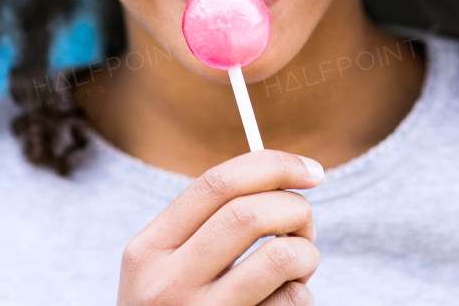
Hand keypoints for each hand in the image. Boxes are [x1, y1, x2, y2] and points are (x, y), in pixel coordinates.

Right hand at [116, 149, 323, 304]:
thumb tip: (282, 175)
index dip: (273, 166)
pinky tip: (285, 301)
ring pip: (280, 256)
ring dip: (307, 252)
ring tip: (300, 264)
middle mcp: (166, 285)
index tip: (312, 171)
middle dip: (295, 209)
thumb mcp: (166, 269)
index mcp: (146, 251)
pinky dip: (303, 293)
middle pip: (250, 214)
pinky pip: (291, 302)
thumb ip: (205, 225)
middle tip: (305, 224)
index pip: (216, 184)